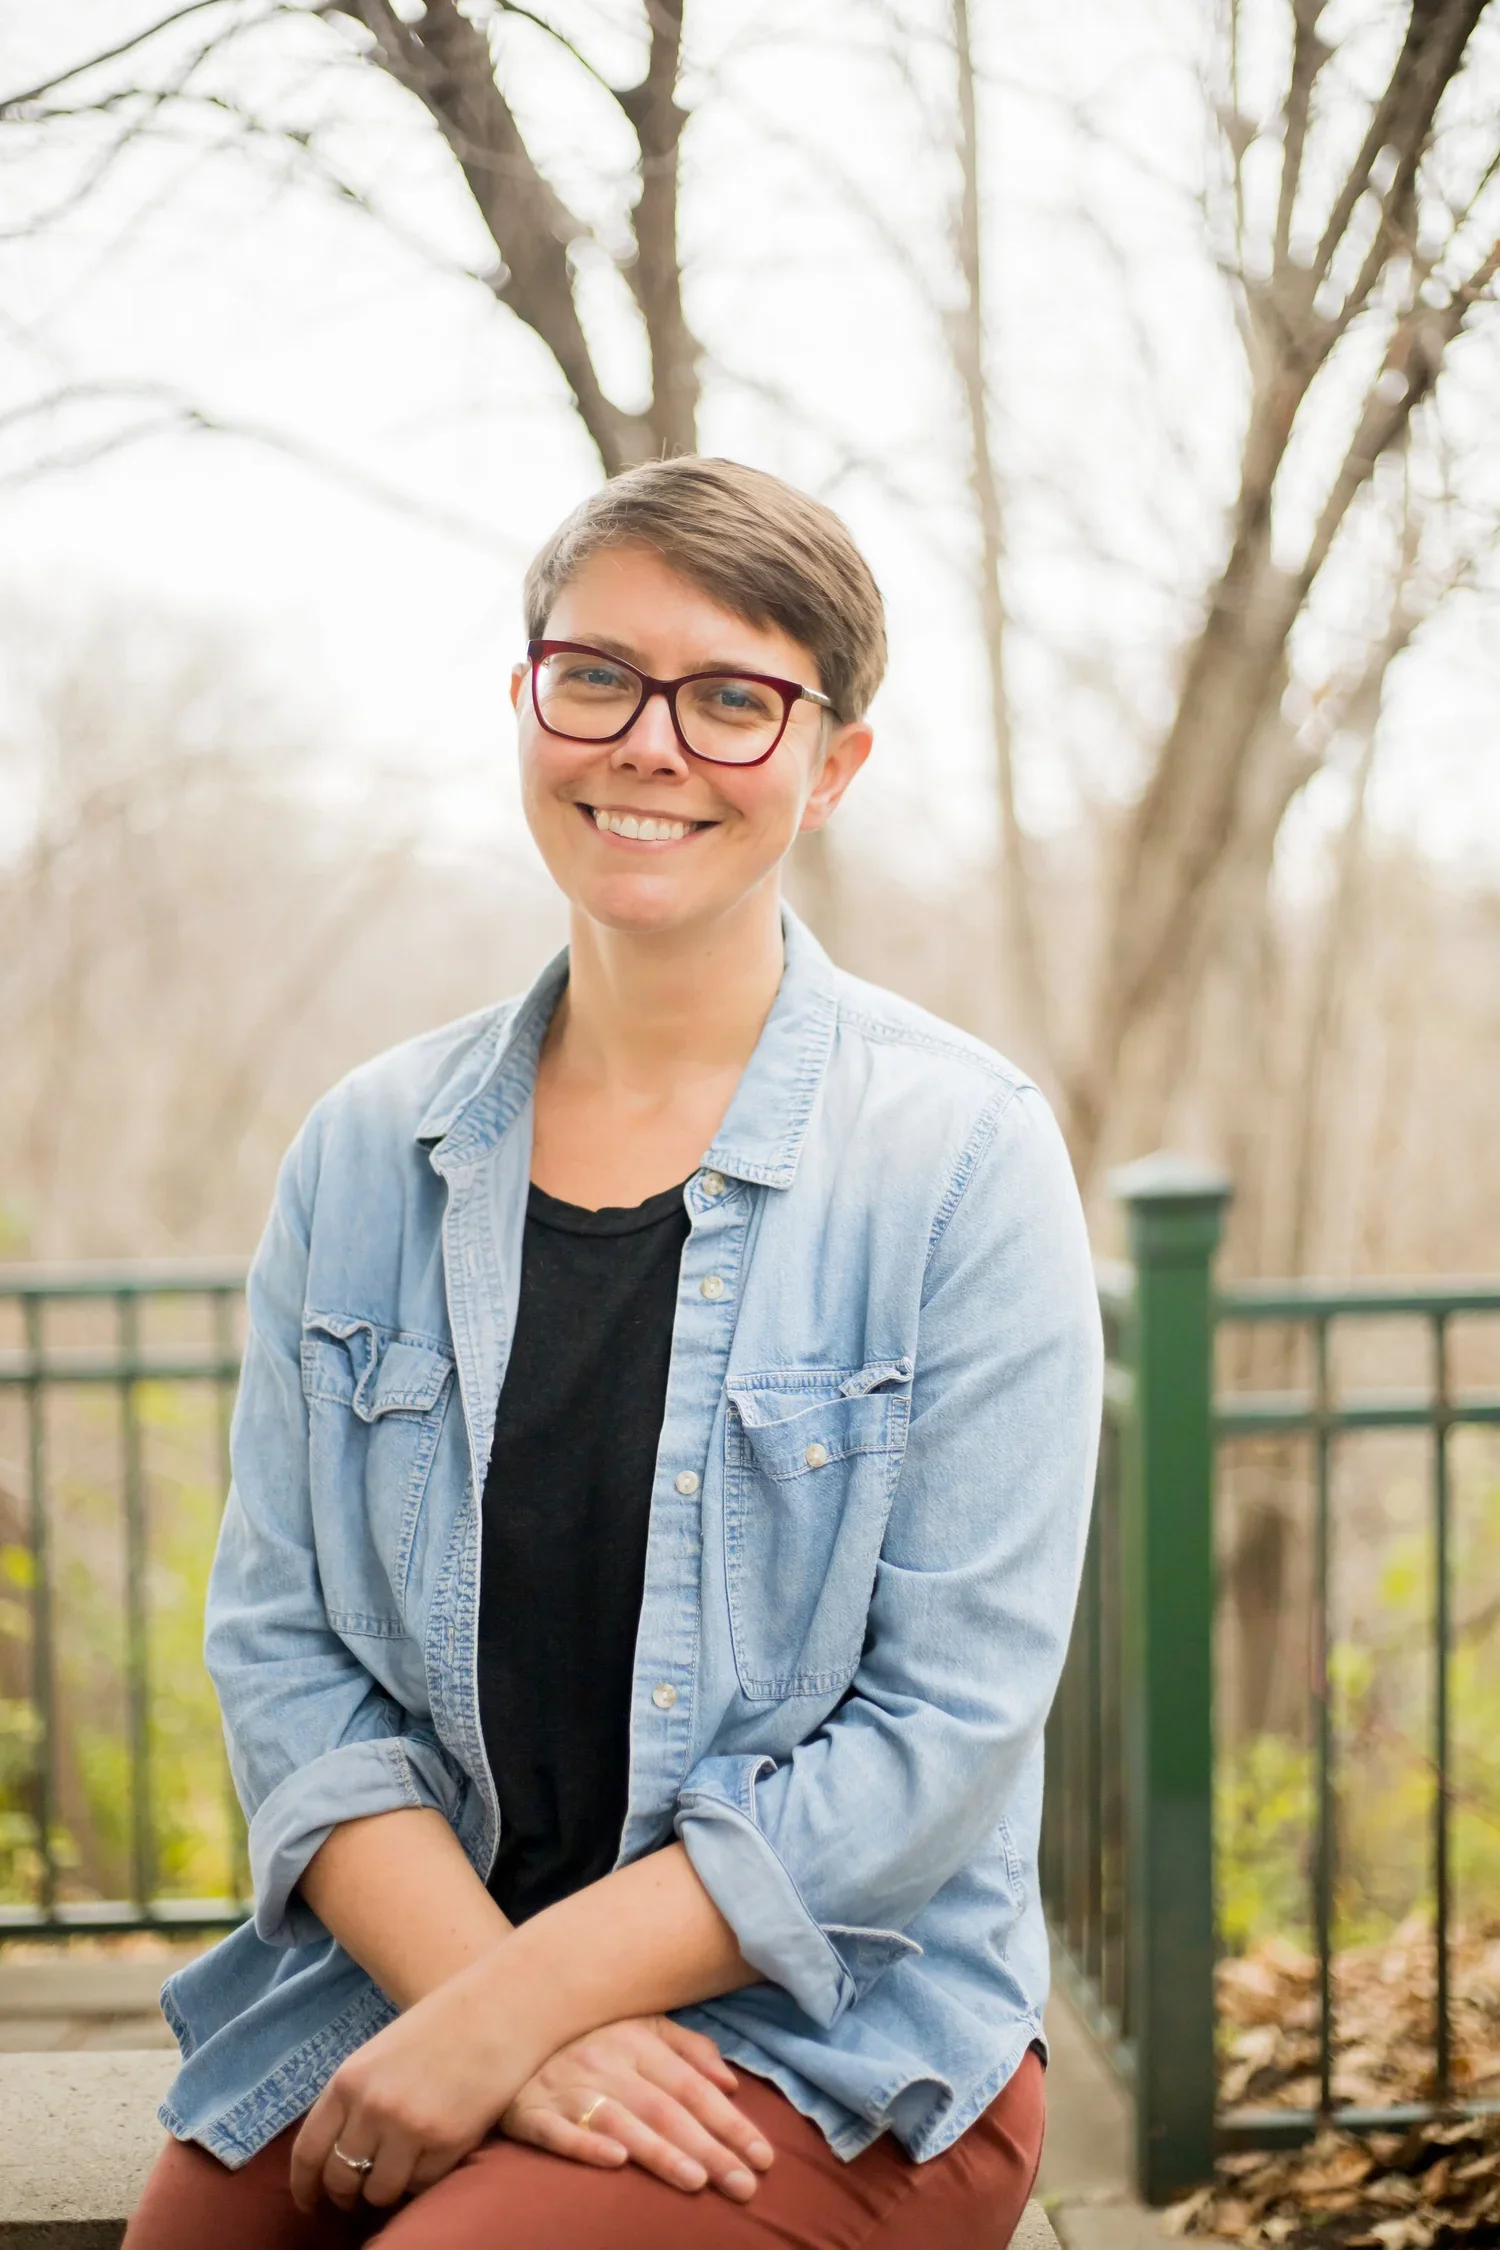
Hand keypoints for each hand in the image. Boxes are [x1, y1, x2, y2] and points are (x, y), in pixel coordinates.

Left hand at [290, 1966, 538, 2212]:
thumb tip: (341, 2150)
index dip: (304, 2186)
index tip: (309, 2203)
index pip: (308, 2152)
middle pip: (341, 2178)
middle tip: (357, 2196)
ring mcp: (409, 2128)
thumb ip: (357, 2098)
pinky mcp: (447, 2142)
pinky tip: (432, 2156)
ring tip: (399, 2175)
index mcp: (348, 2080)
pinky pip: (421, 2184)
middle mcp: (372, 2108)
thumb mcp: (382, 2054)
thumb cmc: (443, 2024)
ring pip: (380, 2191)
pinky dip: (422, 2178)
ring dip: (386, 2190)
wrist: (500, 2006)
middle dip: (346, 2194)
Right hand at [501, 2016, 774, 2202]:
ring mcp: (567, 2086)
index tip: (763, 2156)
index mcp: (637, 2040)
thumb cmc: (586, 2033)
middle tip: (745, 2185)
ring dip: (660, 2152)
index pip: (693, 2088)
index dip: (730, 2122)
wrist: (505, 2025)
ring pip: (621, 2122)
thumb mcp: (640, 2024)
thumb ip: (687, 2048)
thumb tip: (731, 2083)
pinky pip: (559, 2132)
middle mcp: (606, 2062)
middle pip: (666, 2110)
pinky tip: (616, 2162)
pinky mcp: (530, 2111)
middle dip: (710, 2149)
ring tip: (698, 2182)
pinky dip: (587, 2145)